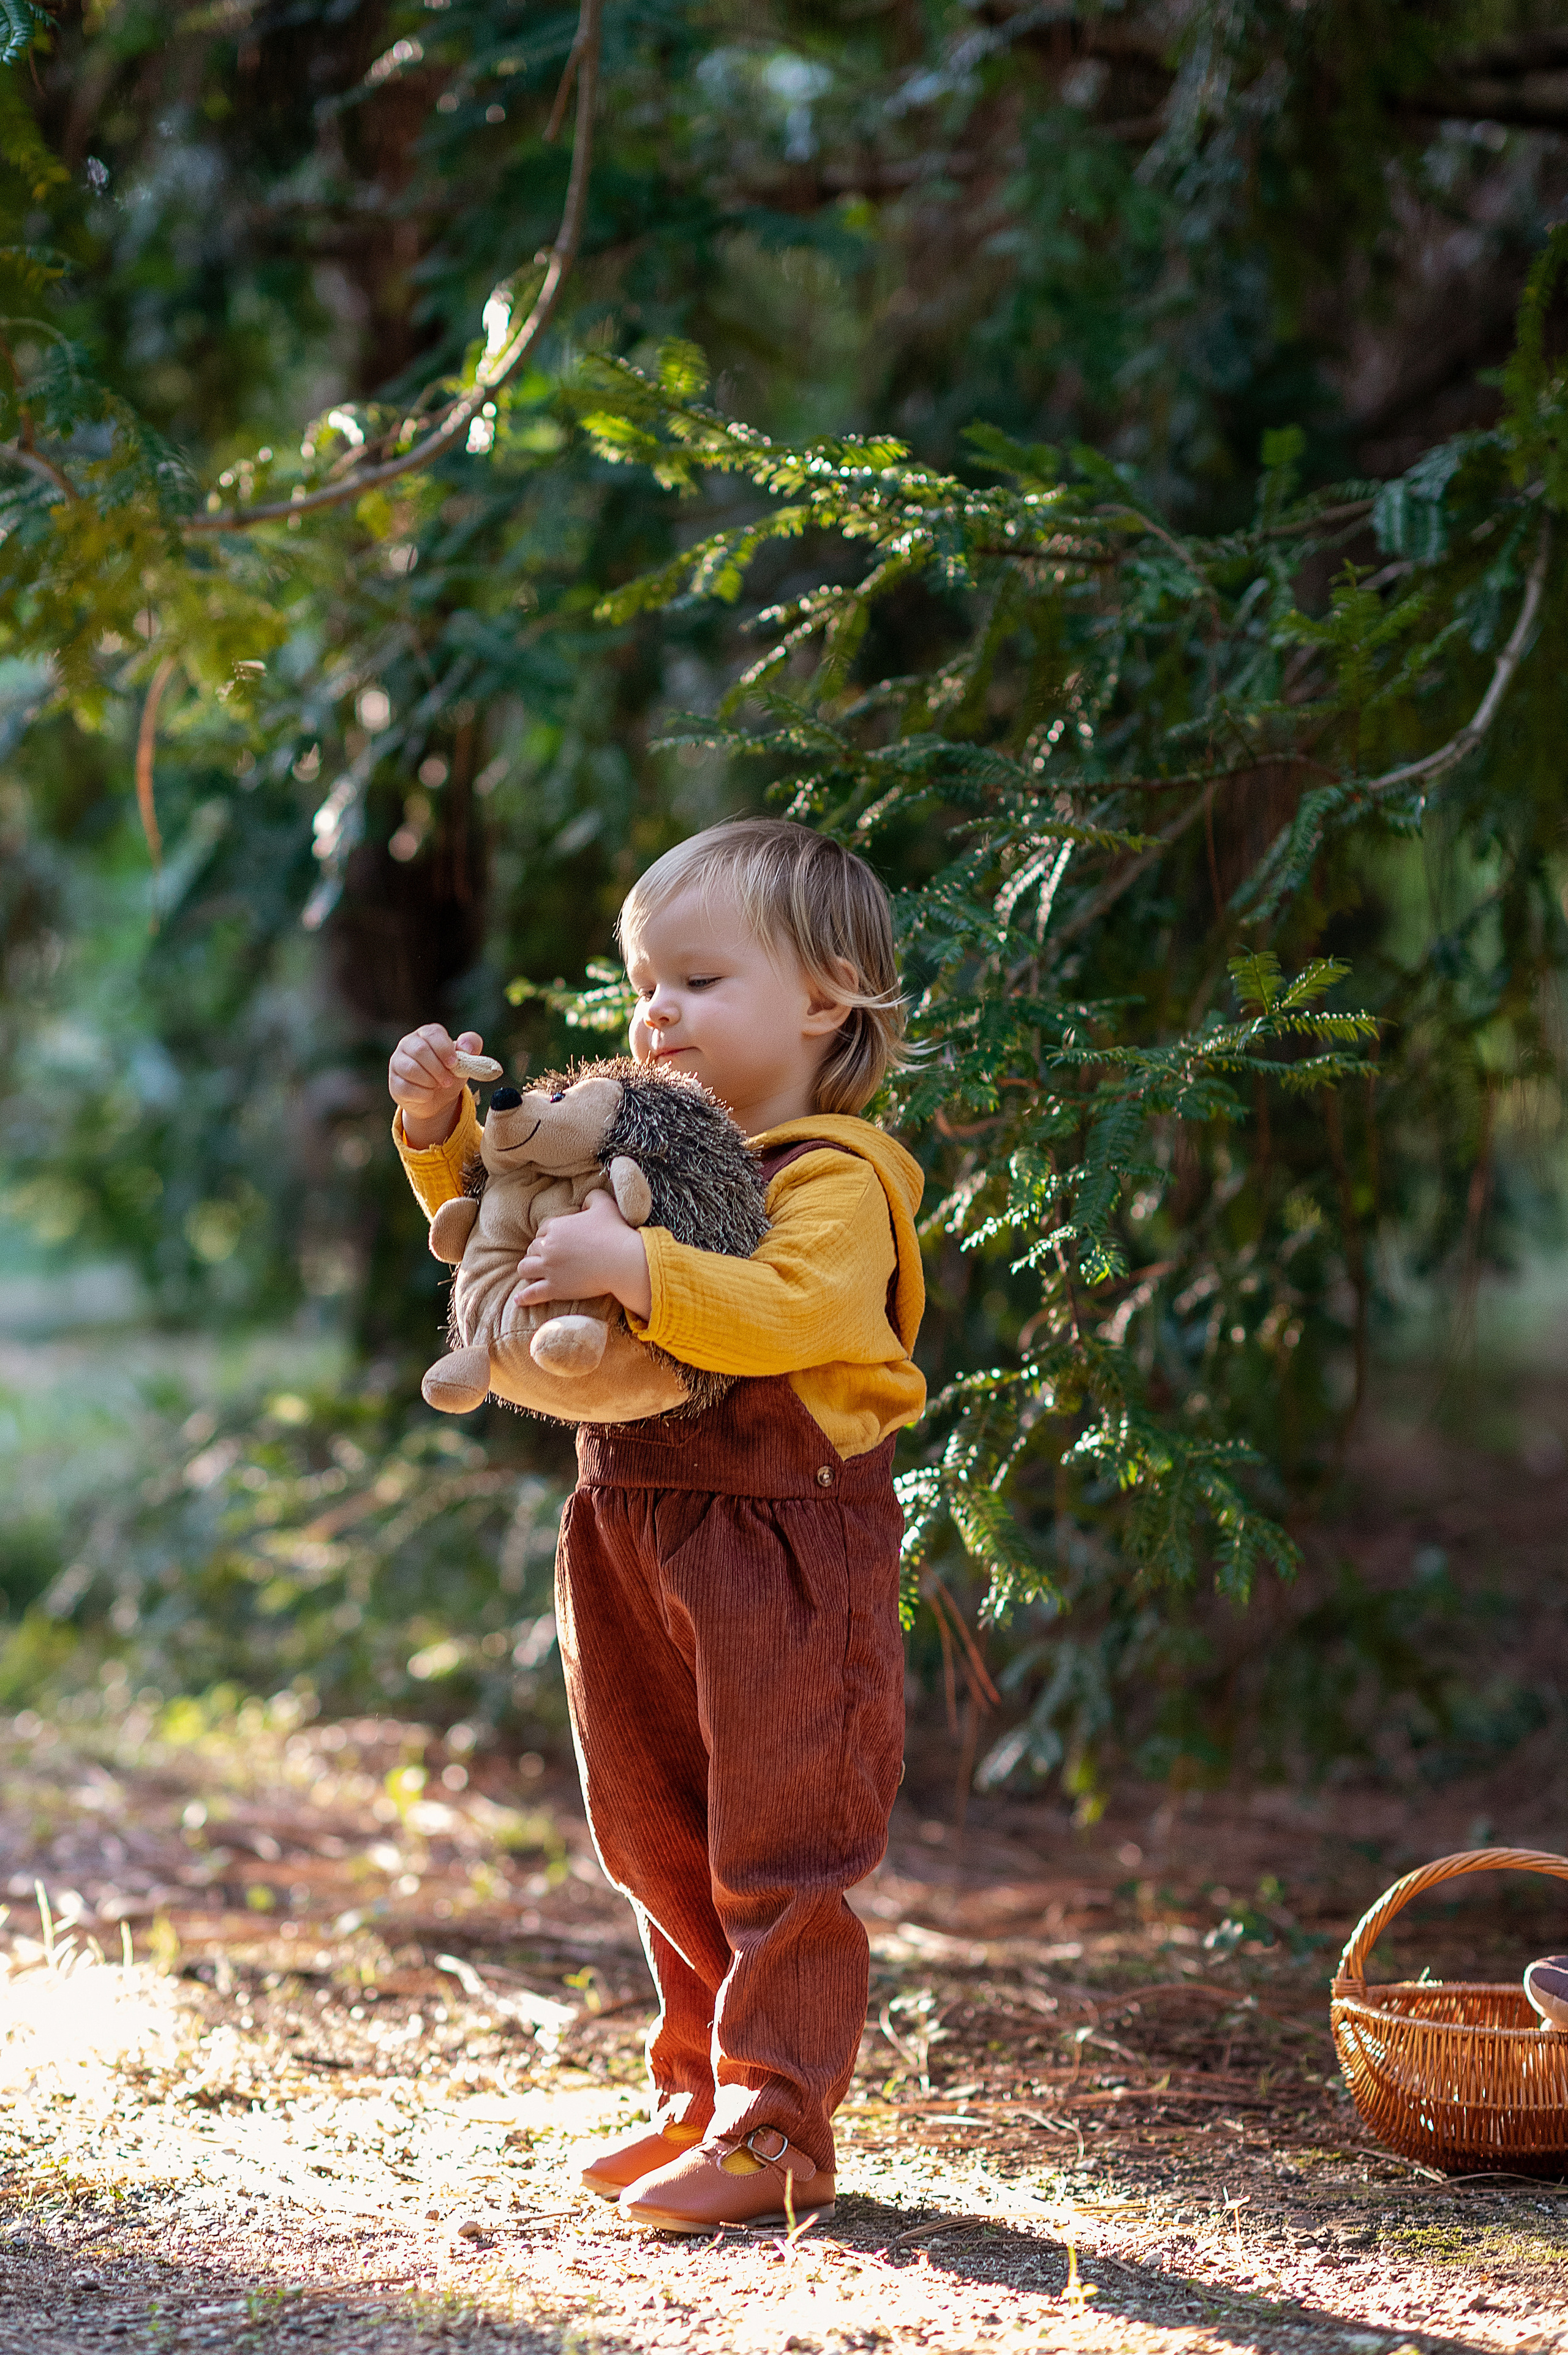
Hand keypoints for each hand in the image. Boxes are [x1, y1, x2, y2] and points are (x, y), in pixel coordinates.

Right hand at [389, 1024, 483, 1147]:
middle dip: (438, 1069)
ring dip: (430, 1081)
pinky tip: (428, 1094)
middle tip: (448, 1081)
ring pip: (410, 1069)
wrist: (437, 1098)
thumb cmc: (450, 1072)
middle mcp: (409, 1044)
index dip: (444, 1049)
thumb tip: (467, 1046)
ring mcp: (398, 1062)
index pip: (433, 1034)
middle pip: (420, 1050)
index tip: (454, 1064)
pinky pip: (406, 1088)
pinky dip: (423, 1095)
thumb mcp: (464, 1060)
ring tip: (438, 1086)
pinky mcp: (394, 1082)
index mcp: (427, 1034)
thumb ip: (471, 1046)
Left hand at [511, 1188, 652, 1321]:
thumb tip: (584, 1203)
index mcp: (557, 1227)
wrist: (623, 1261)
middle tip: (547, 1259)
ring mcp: (549, 1269)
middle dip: (537, 1253)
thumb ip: (592, 1197)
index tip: (554, 1243)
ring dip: (528, 1270)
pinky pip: (532, 1293)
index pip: (542, 1231)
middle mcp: (548, 1247)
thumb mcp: (605, 1204)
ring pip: (525, 1268)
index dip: (547, 1237)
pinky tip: (518, 1299)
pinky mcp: (555, 1288)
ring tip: (533, 1274)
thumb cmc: (615, 1232)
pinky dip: (524, 1296)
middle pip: (532, 1249)